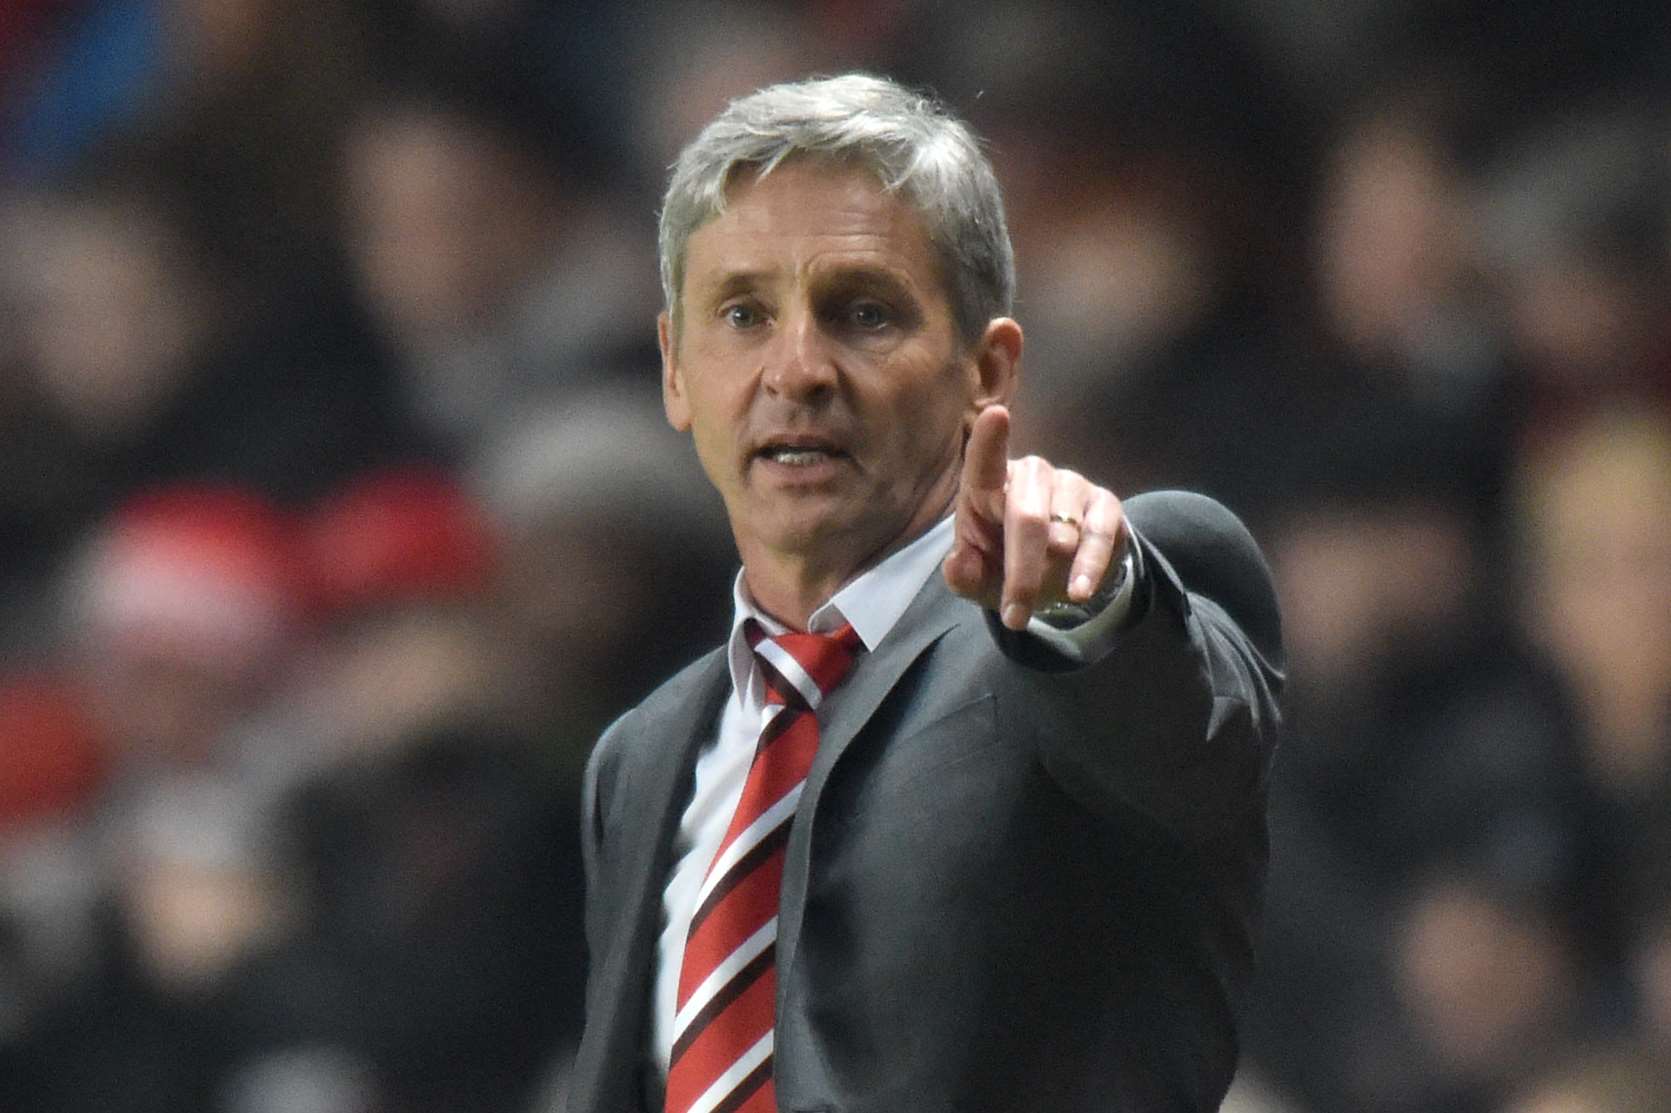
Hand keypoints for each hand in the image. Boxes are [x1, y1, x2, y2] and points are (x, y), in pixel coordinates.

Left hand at [942, 405, 1127, 629]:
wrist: (1057, 575)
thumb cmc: (1004, 565)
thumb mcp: (977, 578)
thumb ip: (963, 575)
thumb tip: (959, 565)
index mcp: (988, 485)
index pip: (985, 461)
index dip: (990, 440)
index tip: (996, 415)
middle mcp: (1031, 475)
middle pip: (1027, 516)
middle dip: (1022, 571)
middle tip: (1015, 615)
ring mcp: (1070, 485)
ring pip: (1063, 530)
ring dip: (1053, 572)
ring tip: (1048, 598)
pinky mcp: (1105, 504)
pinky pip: (1099, 534)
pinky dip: (1090, 566)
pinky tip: (1080, 591)